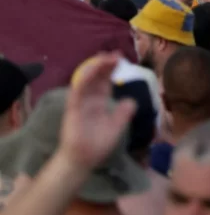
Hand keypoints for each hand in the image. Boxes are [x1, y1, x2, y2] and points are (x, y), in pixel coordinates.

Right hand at [60, 53, 136, 170]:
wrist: (83, 161)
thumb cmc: (97, 145)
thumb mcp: (117, 127)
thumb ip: (124, 113)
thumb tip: (132, 101)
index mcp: (100, 102)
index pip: (105, 81)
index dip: (111, 69)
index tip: (120, 58)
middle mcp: (90, 99)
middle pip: (97, 77)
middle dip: (105, 65)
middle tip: (115, 54)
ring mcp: (80, 103)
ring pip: (86, 81)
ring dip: (95, 68)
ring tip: (105, 58)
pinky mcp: (72, 110)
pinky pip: (77, 93)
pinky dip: (83, 81)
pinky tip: (90, 71)